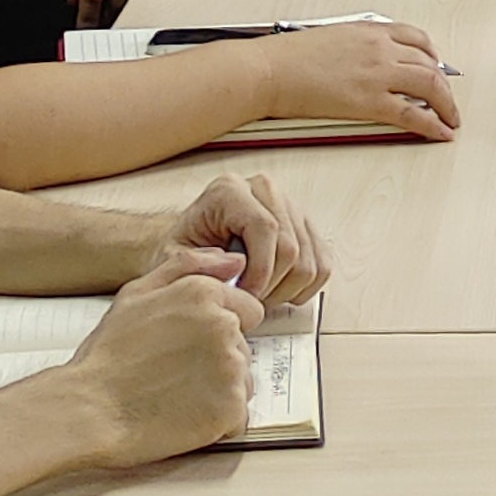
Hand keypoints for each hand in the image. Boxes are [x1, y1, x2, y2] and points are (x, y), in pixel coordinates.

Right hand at [59, 256, 259, 465]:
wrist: (90, 410)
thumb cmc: (108, 356)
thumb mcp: (136, 293)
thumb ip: (188, 266)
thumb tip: (235, 261)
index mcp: (205, 295)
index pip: (247, 311)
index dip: (219, 331)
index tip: (190, 347)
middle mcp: (225, 326)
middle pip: (243, 347)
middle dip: (217, 360)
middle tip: (174, 373)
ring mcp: (231, 367)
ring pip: (242, 380)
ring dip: (218, 391)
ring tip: (176, 395)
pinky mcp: (230, 407)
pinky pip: (237, 415)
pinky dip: (217, 421)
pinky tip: (184, 417)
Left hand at [147, 169, 326, 311]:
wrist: (189, 243)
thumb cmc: (181, 250)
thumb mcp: (173, 257)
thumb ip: (196, 263)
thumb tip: (237, 267)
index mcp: (230, 190)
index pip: (265, 227)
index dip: (260, 271)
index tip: (245, 298)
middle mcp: (265, 191)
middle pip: (291, 247)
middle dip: (270, 287)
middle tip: (248, 304)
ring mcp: (290, 206)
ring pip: (310, 260)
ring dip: (286, 291)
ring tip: (258, 298)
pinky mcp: (305, 227)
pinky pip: (322, 264)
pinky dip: (303, 288)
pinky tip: (277, 291)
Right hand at [270, 18, 459, 138]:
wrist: (269, 70)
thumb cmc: (287, 57)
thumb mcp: (330, 37)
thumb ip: (355, 45)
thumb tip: (362, 59)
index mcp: (370, 30)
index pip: (417, 38)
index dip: (433, 56)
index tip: (436, 66)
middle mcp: (381, 48)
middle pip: (429, 63)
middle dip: (444, 83)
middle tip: (447, 99)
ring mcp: (378, 74)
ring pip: (430, 86)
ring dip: (446, 104)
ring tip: (451, 118)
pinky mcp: (370, 102)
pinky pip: (413, 113)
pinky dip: (433, 124)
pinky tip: (441, 132)